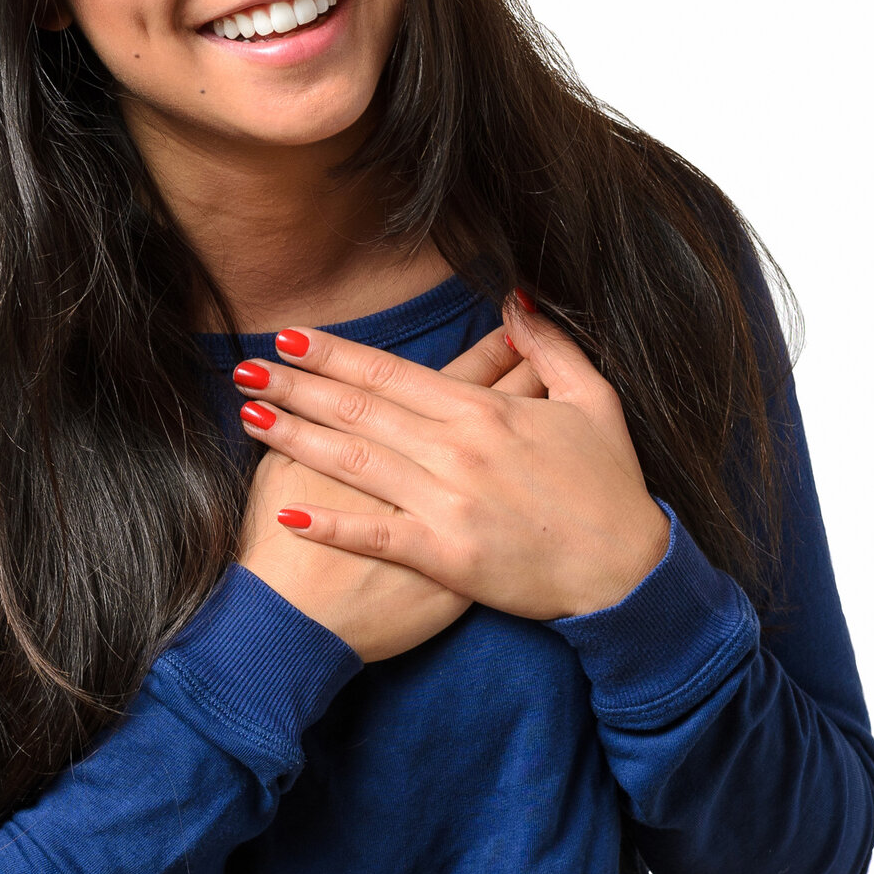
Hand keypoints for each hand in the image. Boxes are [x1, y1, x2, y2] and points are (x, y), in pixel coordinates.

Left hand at [232, 297, 671, 620]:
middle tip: (246, 367)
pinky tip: (286, 513)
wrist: (627, 575)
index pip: (391, 374)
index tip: (291, 337)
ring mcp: (448, 504)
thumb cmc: (611, 490)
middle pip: (359, 411)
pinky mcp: (446, 557)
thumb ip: (551, 347)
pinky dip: (330, 525)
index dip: (335, 355)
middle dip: (297, 386)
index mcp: (484, 412)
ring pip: (355, 462)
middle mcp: (457, 451)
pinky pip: (376, 535)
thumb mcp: (594, 401)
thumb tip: (518, 298)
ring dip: (296, 438)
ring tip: (249, 415)